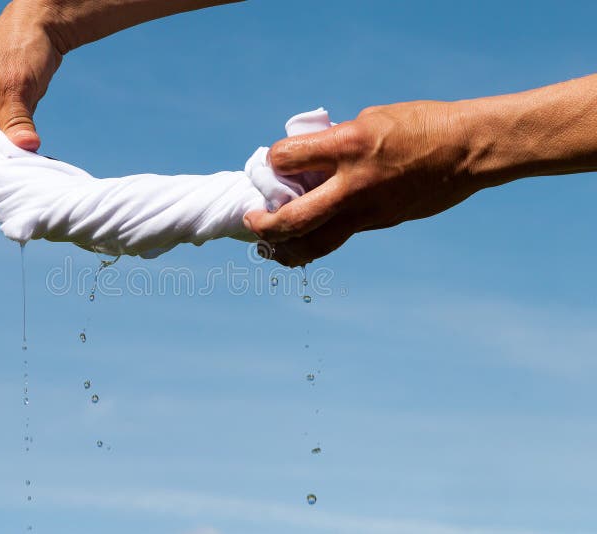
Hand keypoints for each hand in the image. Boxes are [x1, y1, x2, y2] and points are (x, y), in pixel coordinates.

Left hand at [244, 101, 481, 266]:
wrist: (468, 150)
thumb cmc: (420, 125)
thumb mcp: (370, 120)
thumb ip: (335, 143)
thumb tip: (310, 162)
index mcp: (347, 145)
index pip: (287, 158)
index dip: (272, 160)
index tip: (273, 162)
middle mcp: (352, 184)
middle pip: (293, 221)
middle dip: (264, 226)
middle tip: (252, 221)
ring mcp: (367, 210)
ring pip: (315, 244)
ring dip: (285, 249)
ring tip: (269, 247)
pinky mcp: (380, 223)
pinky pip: (340, 237)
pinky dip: (317, 240)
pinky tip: (305, 238)